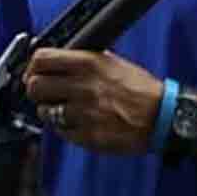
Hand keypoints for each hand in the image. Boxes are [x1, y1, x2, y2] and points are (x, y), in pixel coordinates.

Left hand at [24, 48, 161, 154]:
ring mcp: (84, 113)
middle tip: (44, 93)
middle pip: (34, 86)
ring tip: (63, 109)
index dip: (33, 66)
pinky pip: (61, 131)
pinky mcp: (88, 136)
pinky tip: (77, 122)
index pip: (42, 59)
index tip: (34, 71)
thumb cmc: (141, 90)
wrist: (163, 117)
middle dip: (36, 90)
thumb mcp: (112, 62)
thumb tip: (58, 59)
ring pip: (44, 111)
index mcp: (89, 64)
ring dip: (49, 111)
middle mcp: (83, 87)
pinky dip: (65, 128)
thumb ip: (83, 60)